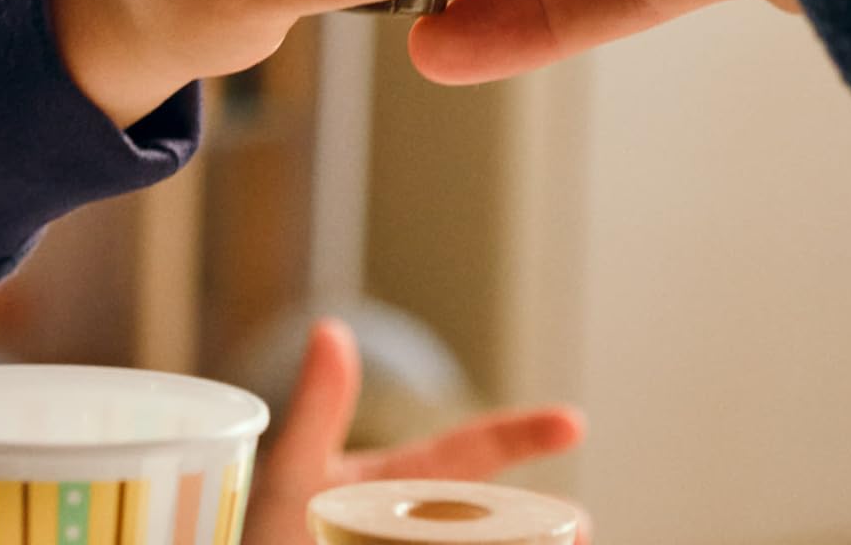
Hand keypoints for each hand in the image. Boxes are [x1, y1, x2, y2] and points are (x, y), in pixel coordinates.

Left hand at [243, 318, 585, 544]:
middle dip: (551, 525)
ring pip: (496, 543)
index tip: (574, 421)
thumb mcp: (295, 475)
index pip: (477, 451)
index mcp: (413, 484)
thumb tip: (329, 328)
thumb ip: (318, 412)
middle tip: (579, 531)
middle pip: (506, 521)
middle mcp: (434, 526)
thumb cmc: (271, 530)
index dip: (525, 432)